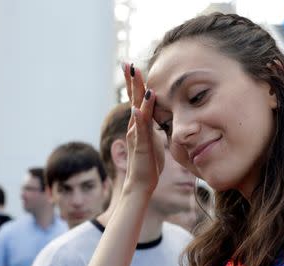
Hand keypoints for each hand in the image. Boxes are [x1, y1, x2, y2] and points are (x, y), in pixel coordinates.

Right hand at [123, 63, 164, 193]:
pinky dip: (139, 118)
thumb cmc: (148, 162)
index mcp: (139, 124)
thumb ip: (151, 126)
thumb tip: (156, 115)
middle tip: (128, 63)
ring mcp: (137, 135)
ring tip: (135, 75)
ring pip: (137, 110)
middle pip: (134, 99)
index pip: (137, 100)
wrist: (141, 183)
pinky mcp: (141, 146)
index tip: (133, 67)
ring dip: (136, 92)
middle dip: (132, 81)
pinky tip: (138, 108)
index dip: (136, 84)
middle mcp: (135, 127)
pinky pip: (141, 130)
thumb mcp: (152, 139)